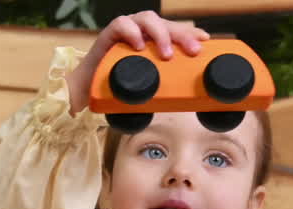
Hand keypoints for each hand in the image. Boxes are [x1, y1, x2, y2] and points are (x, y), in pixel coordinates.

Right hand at [67, 11, 209, 114]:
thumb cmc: (118, 87)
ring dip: (160, 34)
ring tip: (165, 54)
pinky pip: (121, 24)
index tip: (205, 41)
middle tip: (192, 51)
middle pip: (165, 24)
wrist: (87, 90)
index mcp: (152, 40)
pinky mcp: (108, 34)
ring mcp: (125, 30)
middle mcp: (141, 31)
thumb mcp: (144, 86)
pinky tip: (139, 45)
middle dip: (181, 35)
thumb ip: (160, 88)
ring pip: (147, 19)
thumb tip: (188, 105)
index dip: (189, 33)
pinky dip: (131, 32)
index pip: (174, 30)